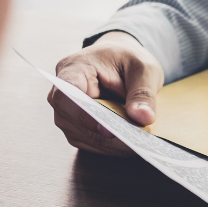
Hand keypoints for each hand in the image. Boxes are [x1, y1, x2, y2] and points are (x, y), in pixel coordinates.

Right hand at [47, 31, 163, 155]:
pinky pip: (90, 142)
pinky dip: (111, 146)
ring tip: (137, 145)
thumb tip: (143, 117)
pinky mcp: (78, 126)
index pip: (67, 94)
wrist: (123, 62)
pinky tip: (130, 146)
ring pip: (82, 136)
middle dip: (105, 135)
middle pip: (73, 120)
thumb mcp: (144, 69)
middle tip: (134, 142)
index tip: (108, 129)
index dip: (84, 114)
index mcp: (74, 69)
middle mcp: (63, 92)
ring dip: (110, 144)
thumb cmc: (128, 59)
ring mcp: (68, 112)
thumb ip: (143, 92)